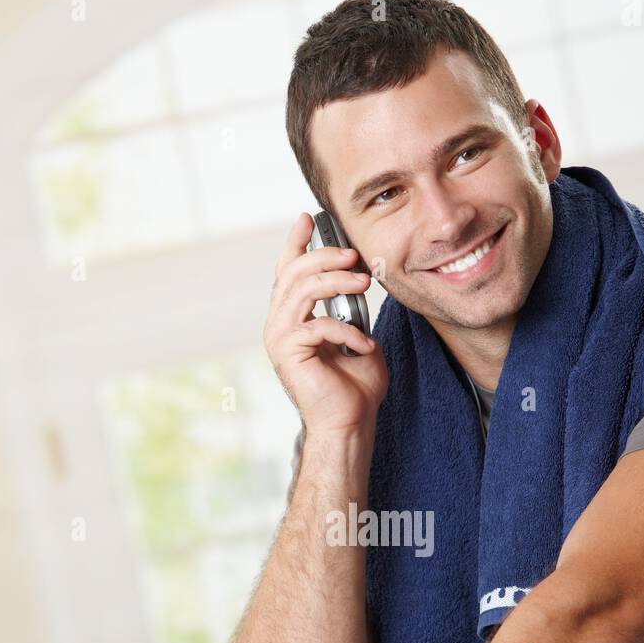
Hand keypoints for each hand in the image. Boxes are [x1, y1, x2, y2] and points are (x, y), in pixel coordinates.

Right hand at [263, 211, 387, 435]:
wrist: (349, 424)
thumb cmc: (355, 387)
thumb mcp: (357, 335)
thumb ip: (351, 309)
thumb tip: (357, 280)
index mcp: (292, 318)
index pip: (288, 271)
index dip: (296, 243)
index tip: (308, 219)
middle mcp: (279, 324)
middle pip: (293, 272)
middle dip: (325, 256)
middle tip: (354, 255)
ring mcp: (279, 338)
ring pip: (301, 289)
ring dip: (336, 281)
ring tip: (364, 283)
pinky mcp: (287, 352)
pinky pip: (317, 324)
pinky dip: (346, 331)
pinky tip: (364, 345)